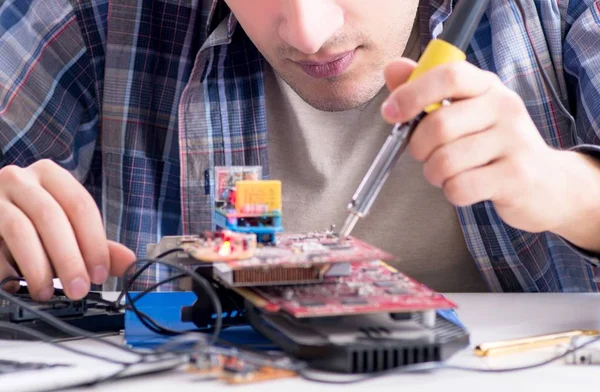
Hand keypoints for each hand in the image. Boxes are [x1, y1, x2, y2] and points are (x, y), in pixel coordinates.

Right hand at [0, 160, 135, 300]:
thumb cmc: (30, 222)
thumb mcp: (66, 228)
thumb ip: (95, 244)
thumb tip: (129, 262)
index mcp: (51, 175)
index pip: (80, 205)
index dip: (94, 242)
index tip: (100, 273)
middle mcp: (20, 178)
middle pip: (51, 216)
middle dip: (69, 258)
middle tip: (78, 289)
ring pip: (19, 230)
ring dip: (37, 267)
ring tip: (46, 292)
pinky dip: (6, 269)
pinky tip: (14, 284)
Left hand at [380, 58, 587, 234]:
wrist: (547, 183)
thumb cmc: (493, 145)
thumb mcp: (464, 111)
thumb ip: (425, 91)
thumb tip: (392, 69)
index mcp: (487, 86)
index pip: (449, 75)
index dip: (412, 93)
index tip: (390, 113)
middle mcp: (504, 107)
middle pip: (439, 125)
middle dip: (418, 147)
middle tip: (424, 155)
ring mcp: (515, 142)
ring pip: (445, 161)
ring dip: (434, 173)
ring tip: (447, 173)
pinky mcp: (516, 176)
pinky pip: (460, 187)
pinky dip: (451, 192)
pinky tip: (465, 187)